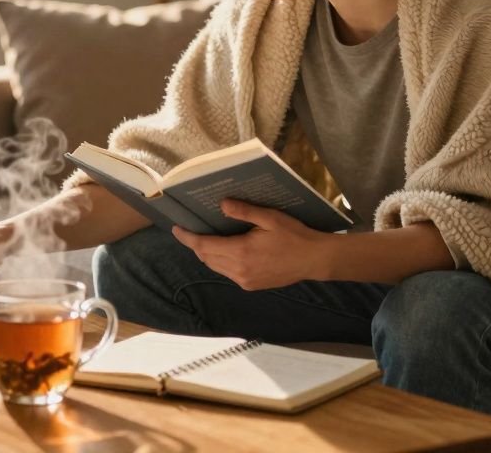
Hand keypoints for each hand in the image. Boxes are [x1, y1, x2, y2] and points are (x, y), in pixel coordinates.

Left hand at [171, 199, 330, 289]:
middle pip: (206, 258)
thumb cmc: (294, 236)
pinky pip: (227, 273)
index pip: (204, 246)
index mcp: (241, 252)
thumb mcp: (269, 218)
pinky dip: (220, 262)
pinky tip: (226, 251)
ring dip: (207, 254)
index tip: (176, 229)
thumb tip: (222, 205)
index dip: (188, 238)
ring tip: (206, 239)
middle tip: (191, 230)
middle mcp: (239, 270)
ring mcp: (245, 280)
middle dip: (196, 245)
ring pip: (216, 267)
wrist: (314, 260)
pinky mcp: (251, 285)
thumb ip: (244, 212)